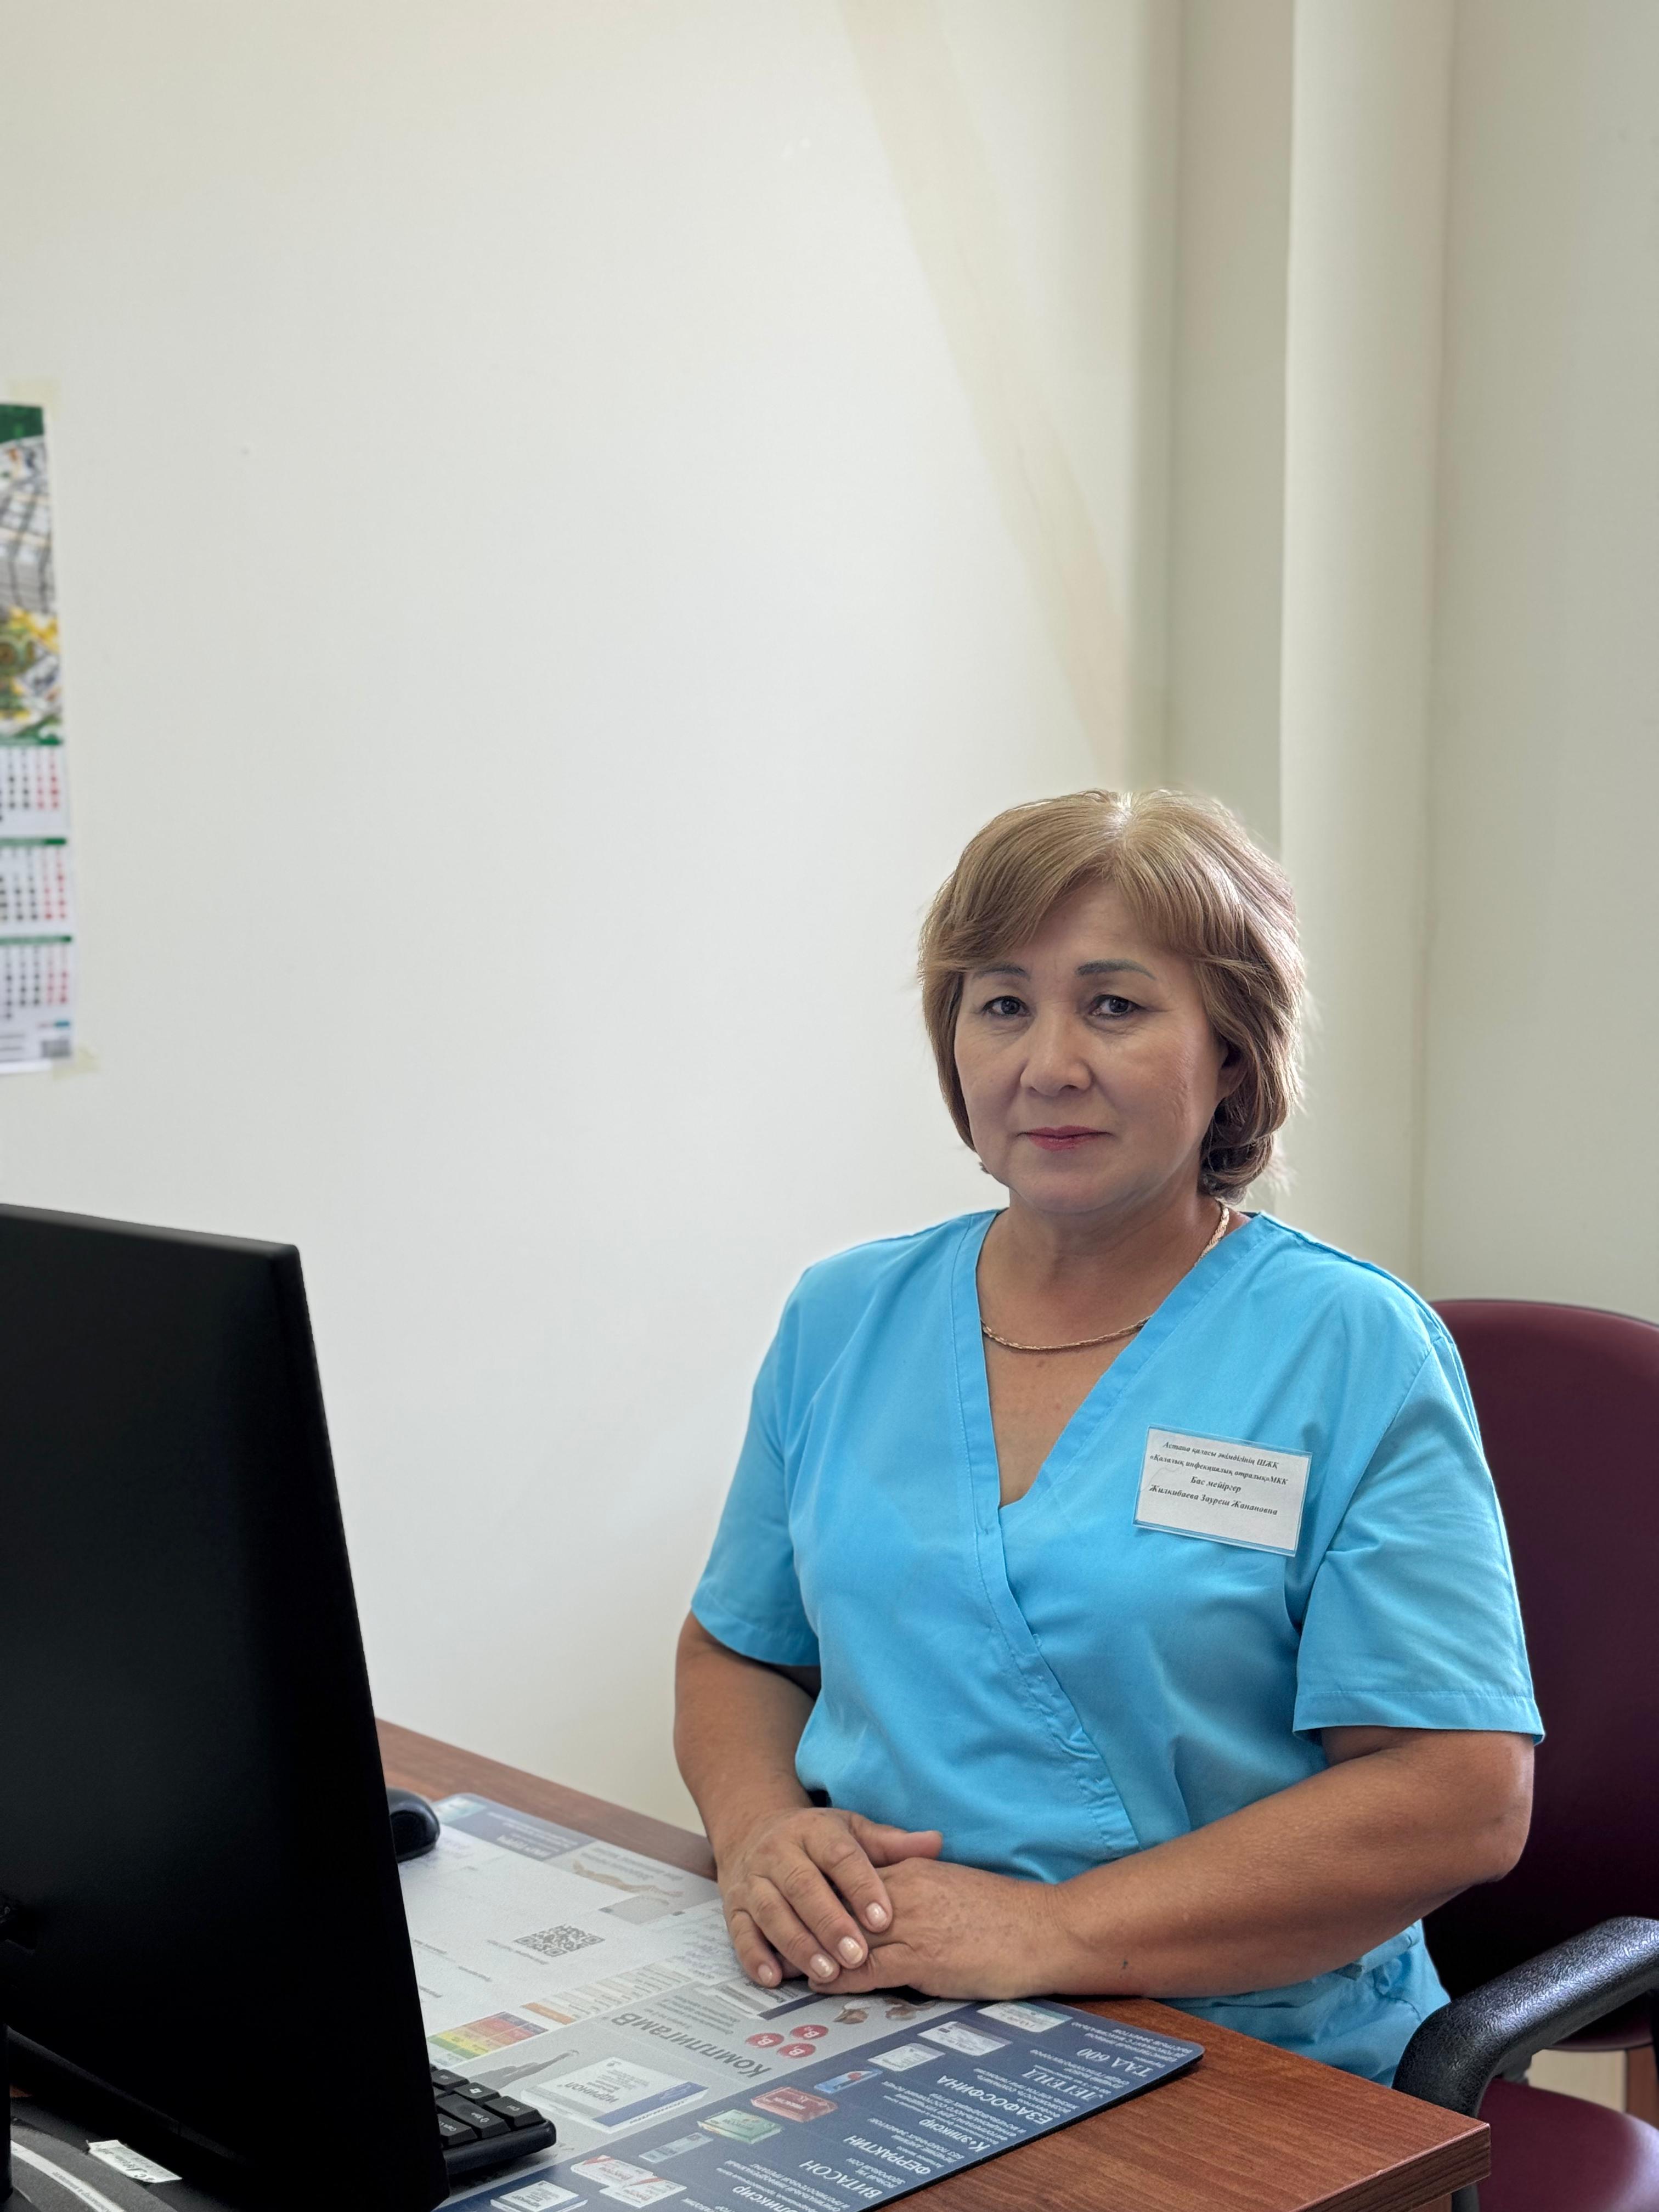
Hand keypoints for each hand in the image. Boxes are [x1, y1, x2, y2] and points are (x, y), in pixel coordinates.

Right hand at [718, 1806, 942, 1987]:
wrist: (754, 1832)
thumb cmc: (817, 1841)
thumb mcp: (852, 1832)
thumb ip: (891, 1844)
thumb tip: (936, 1842)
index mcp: (813, 1831)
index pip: (839, 1855)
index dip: (862, 1886)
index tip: (885, 1917)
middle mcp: (779, 1852)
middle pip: (803, 1886)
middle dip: (830, 1923)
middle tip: (858, 1955)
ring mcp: (753, 1880)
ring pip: (772, 1912)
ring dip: (798, 1944)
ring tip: (826, 1972)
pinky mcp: (733, 1907)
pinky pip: (740, 1933)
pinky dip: (755, 1956)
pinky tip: (774, 1978)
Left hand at [807, 1856, 1064, 2001]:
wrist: (1045, 1928)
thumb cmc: (1004, 1914)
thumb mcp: (952, 1889)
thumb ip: (917, 1891)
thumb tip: (888, 1907)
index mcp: (913, 1869)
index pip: (850, 1878)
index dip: (820, 1894)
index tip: (793, 1906)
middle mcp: (904, 1890)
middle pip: (837, 1903)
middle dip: (805, 1921)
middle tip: (773, 1937)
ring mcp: (911, 1924)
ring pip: (844, 1936)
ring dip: (813, 1953)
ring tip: (785, 1964)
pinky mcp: (922, 1959)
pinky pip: (867, 1968)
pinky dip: (839, 1977)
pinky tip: (820, 1985)